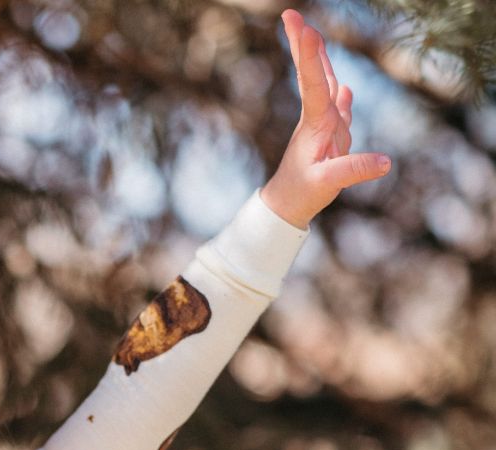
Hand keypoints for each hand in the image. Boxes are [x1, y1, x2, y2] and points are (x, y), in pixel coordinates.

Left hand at [259, 8, 391, 229]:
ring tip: (311, 36)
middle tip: (291, 18)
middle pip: (313, 76)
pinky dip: (339, 95)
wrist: (287, 207)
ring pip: (324, 87)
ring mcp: (324, 126)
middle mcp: (318, 118)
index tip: (304, 29)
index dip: (309, 57)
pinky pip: (337, 110)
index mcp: (315, 124)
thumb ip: (353, 170)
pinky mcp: (329, 137)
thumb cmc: (301, 193)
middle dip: (304, 47)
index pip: (313, 84)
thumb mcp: (327, 183)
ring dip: (318, 61)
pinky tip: (343, 88)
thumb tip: (384, 162)